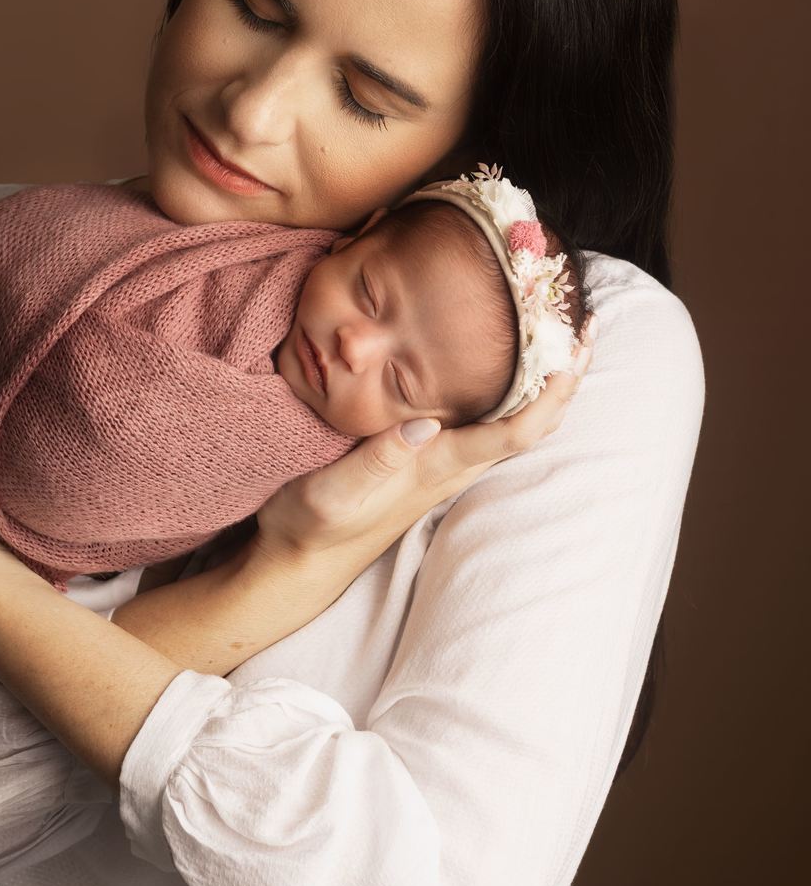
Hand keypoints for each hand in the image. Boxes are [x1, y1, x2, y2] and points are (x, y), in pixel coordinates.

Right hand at [252, 315, 599, 589]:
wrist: (299, 560)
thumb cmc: (314, 524)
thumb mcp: (336, 490)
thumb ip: (380, 457)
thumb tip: (427, 422)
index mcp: (436, 466)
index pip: (514, 431)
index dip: (552, 394)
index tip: (574, 352)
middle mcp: (450, 466)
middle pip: (529, 423)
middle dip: (563, 378)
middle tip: (585, 324)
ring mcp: (441, 466)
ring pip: (511, 421)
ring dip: (541, 381)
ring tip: (553, 333)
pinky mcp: (425, 461)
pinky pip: (483, 423)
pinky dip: (505, 390)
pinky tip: (499, 367)